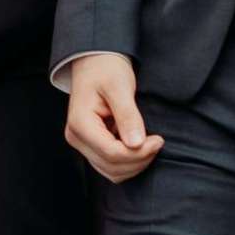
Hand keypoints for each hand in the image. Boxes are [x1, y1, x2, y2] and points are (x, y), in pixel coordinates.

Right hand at [64, 53, 163, 182]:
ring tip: (149, 143)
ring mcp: (82, 144)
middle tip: (157, 142)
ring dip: (135, 164)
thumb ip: (127, 115)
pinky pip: (110, 166)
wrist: (95, 63)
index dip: (139, 153)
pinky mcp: (91, 146)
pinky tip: (138, 144)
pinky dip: (128, 162)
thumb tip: (136, 144)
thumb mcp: (119, 87)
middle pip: (112, 166)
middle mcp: (76, 138)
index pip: (112, 153)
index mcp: (80, 124)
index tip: (158, 139)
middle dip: (139, 159)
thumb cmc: (106, 69)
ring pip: (112, 172)